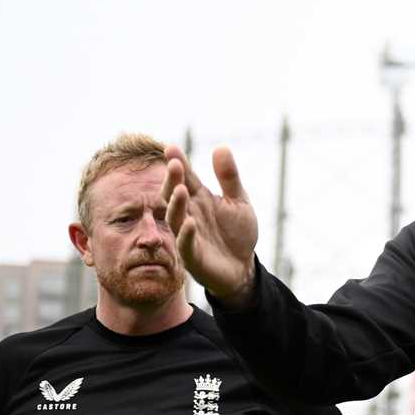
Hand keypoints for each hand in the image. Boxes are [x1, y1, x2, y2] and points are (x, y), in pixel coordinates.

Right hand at [162, 145, 258, 306]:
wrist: (244, 268)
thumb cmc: (237, 233)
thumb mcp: (239, 201)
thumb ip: (229, 177)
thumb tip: (221, 147)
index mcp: (199, 199)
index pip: (186, 177)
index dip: (178, 163)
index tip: (171, 147)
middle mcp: (189, 214)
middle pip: (175, 195)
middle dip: (173, 180)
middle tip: (175, 164)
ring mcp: (188, 235)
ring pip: (175, 218)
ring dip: (176, 204)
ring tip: (181, 189)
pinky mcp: (193, 257)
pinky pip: (185, 245)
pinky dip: (186, 235)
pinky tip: (190, 223)